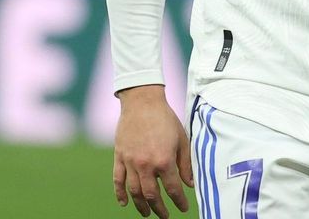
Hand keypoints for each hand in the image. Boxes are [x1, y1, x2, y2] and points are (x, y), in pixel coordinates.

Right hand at [113, 85, 192, 217]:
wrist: (142, 102)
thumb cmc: (165, 119)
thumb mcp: (181, 140)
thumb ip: (185, 164)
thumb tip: (190, 184)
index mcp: (164, 160)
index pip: (173, 189)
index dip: (179, 202)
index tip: (183, 208)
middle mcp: (146, 164)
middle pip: (152, 196)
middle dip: (160, 209)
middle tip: (165, 216)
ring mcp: (130, 161)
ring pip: (134, 192)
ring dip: (141, 206)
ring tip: (147, 213)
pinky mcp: (119, 156)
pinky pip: (118, 180)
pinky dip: (120, 194)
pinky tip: (125, 203)